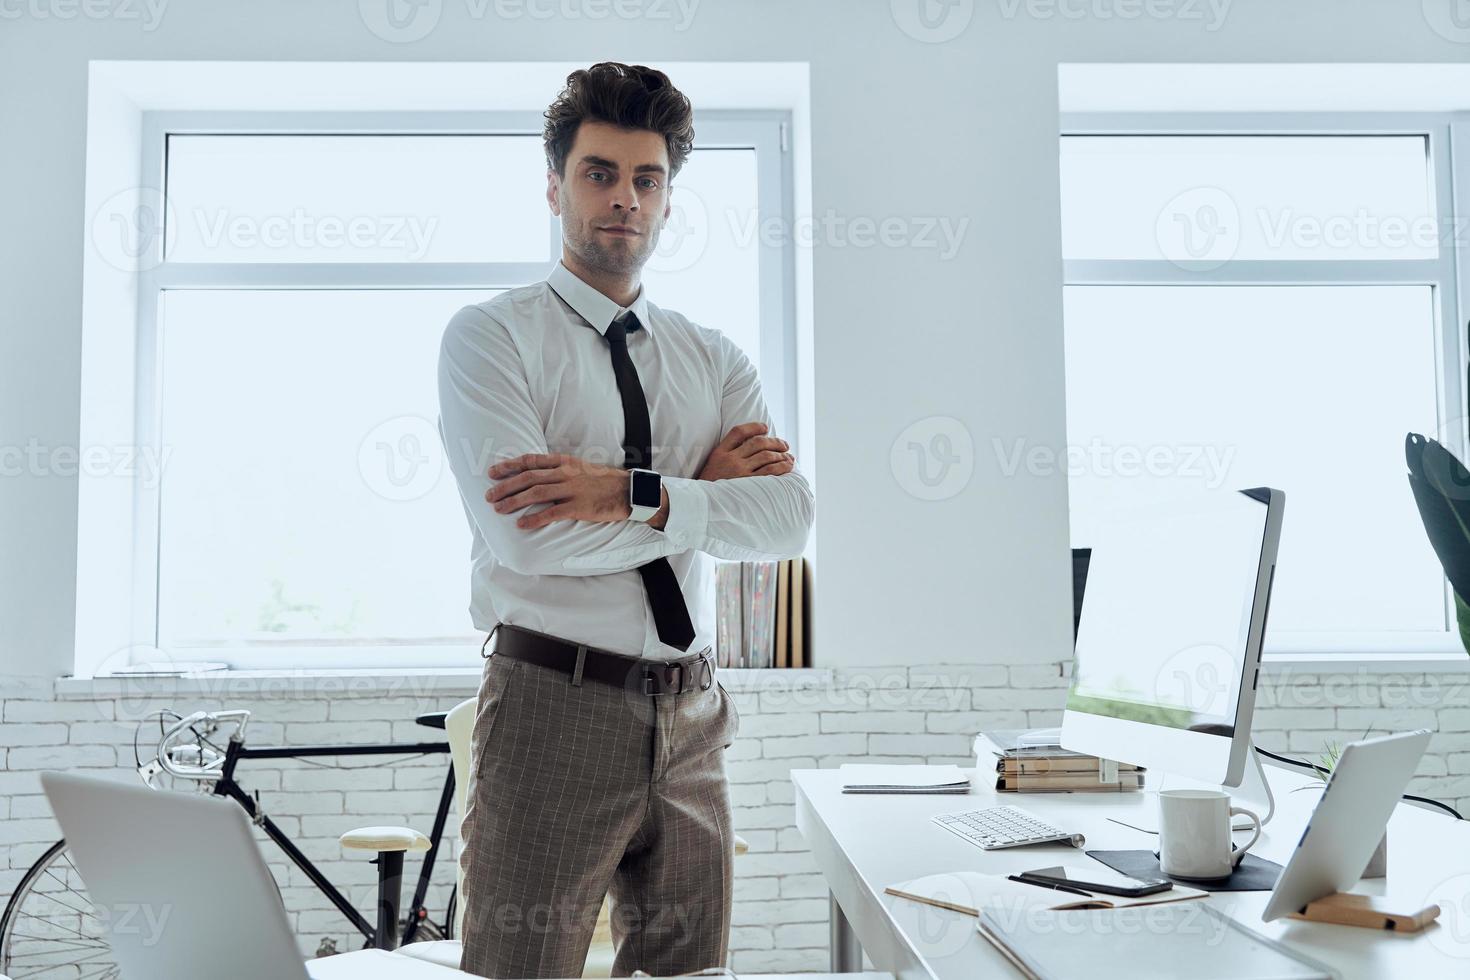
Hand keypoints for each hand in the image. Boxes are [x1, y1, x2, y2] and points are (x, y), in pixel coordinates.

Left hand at [487, 453, 635, 529]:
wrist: (627, 491)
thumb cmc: (602, 481)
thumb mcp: (579, 467)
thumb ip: (558, 469)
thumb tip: (535, 475)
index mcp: (564, 462)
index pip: (531, 461)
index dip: (509, 466)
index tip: (492, 472)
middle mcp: (565, 473)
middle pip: (528, 477)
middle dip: (506, 486)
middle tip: (489, 495)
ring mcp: (572, 489)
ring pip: (536, 493)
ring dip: (514, 501)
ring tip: (499, 509)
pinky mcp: (579, 507)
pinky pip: (552, 513)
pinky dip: (534, 519)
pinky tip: (522, 525)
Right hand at [698, 422, 794, 480]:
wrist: (705, 505)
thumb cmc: (711, 486)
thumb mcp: (712, 465)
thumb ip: (727, 454)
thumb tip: (751, 445)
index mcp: (720, 452)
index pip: (738, 432)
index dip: (754, 427)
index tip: (765, 427)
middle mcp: (730, 459)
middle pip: (757, 442)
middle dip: (775, 441)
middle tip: (785, 445)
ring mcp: (740, 472)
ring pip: (766, 455)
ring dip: (781, 454)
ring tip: (790, 456)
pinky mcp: (749, 484)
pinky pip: (770, 471)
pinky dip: (781, 466)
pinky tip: (788, 466)